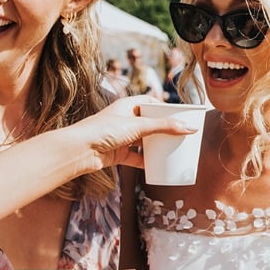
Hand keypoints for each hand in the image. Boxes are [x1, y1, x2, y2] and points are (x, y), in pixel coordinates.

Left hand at [72, 95, 197, 169]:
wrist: (80, 150)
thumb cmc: (104, 130)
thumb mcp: (138, 126)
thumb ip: (164, 126)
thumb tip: (190, 127)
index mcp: (128, 106)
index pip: (150, 103)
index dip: (165, 108)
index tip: (180, 115)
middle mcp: (124, 120)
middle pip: (149, 123)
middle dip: (164, 130)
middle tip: (180, 135)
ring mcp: (121, 137)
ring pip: (143, 141)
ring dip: (156, 146)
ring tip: (172, 150)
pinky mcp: (118, 153)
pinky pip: (136, 157)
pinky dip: (146, 162)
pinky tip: (158, 166)